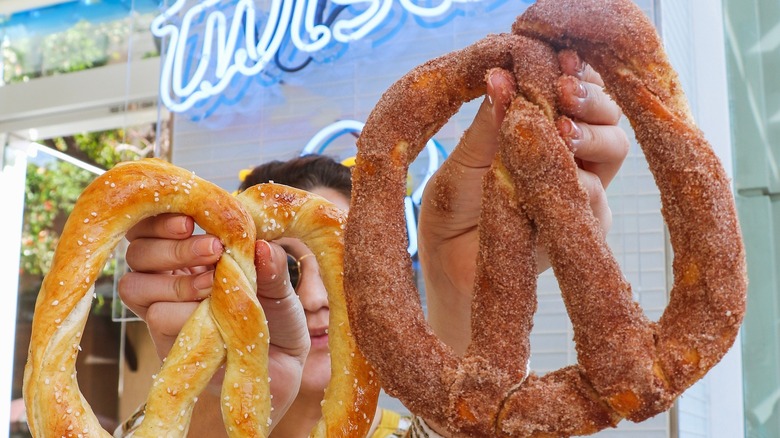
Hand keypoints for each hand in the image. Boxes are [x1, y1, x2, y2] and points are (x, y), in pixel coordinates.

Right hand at [118, 214, 308, 432]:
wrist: (281, 372)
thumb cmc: (278, 321)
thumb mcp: (282, 288)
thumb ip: (273, 266)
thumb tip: (262, 246)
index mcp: (192, 255)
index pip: (153, 226)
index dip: (160, 218)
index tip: (190, 218)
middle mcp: (170, 279)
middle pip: (136, 250)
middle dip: (170, 245)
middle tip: (213, 248)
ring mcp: (165, 309)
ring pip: (134, 284)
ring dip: (173, 279)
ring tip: (212, 283)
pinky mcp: (166, 341)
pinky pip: (154, 317)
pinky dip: (179, 309)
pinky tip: (207, 308)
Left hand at [418, 52, 628, 354]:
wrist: (455, 278)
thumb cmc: (452, 219)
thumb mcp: (462, 167)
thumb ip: (487, 129)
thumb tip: (502, 76)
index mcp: (535, 132)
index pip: (567, 90)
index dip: (569, 71)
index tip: (556, 58)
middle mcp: (565, 156)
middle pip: (603, 111)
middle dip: (589, 96)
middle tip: (565, 88)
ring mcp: (580, 189)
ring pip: (614, 146)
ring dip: (592, 133)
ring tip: (563, 129)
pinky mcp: (587, 226)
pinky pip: (597, 196)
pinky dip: (581, 182)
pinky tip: (561, 176)